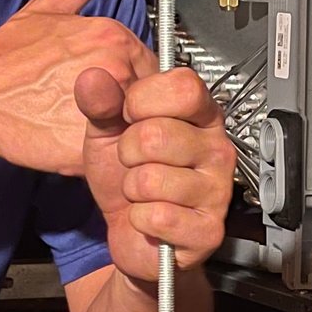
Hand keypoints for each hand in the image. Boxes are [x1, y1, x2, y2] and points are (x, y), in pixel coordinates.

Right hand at [0, 0, 154, 174]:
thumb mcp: (48, 7)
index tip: (109, 89)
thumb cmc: (4, 58)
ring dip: (118, 133)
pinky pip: (113, 156)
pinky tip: (75, 144)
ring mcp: (107, 109)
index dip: (131, 83)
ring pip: (134, 129)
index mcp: (114, 37)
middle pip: (148, 100)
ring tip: (80, 127)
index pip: (151, 68)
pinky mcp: (91, 146)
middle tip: (91, 110)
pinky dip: (100, 156)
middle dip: (127, 108)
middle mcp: (118, 69)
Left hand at [75, 64, 234, 282]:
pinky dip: (140, 220)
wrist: (133, 234)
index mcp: (200, 116)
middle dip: (128, 153)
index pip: (183, 87)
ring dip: (133, 190)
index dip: (143, 100)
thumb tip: (93, 77)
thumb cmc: (128, 179)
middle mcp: (217, 148)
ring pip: (151, 179)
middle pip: (157, 134)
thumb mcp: (108, 134)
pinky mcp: (210, 229)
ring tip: (144, 194)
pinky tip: (152, 220)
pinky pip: (157, 216)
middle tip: (136, 164)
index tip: (131, 116)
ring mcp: (218, 190)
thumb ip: (102, 104)